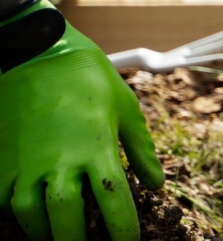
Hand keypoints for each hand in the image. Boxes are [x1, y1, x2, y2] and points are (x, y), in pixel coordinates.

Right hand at [0, 0, 163, 240]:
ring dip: (42, 232)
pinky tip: (26, 214)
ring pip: (28, 214)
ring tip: (55, 236)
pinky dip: (12, 212)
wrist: (38, 52)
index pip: (115, 204)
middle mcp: (60, 160)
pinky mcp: (2, 157)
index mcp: (97, 149)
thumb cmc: (89, 78)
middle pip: (66, 218)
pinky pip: (2, 197)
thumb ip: (142, 150)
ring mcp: (26, 160)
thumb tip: (156, 184)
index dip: (122, 231)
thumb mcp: (126, 109)